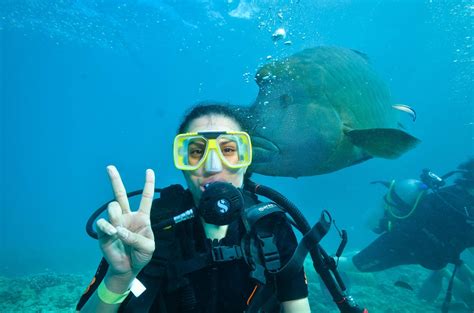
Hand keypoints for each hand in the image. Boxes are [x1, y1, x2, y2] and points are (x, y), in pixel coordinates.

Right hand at [96, 165, 155, 279]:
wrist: (128, 268)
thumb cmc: (141, 255)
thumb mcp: (148, 247)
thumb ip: (137, 238)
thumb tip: (119, 230)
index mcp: (142, 217)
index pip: (145, 198)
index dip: (148, 184)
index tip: (149, 170)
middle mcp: (127, 216)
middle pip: (120, 194)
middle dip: (115, 180)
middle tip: (110, 167)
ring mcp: (115, 222)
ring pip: (112, 207)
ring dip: (116, 217)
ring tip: (119, 231)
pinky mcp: (104, 231)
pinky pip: (102, 223)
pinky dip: (108, 227)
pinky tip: (113, 234)